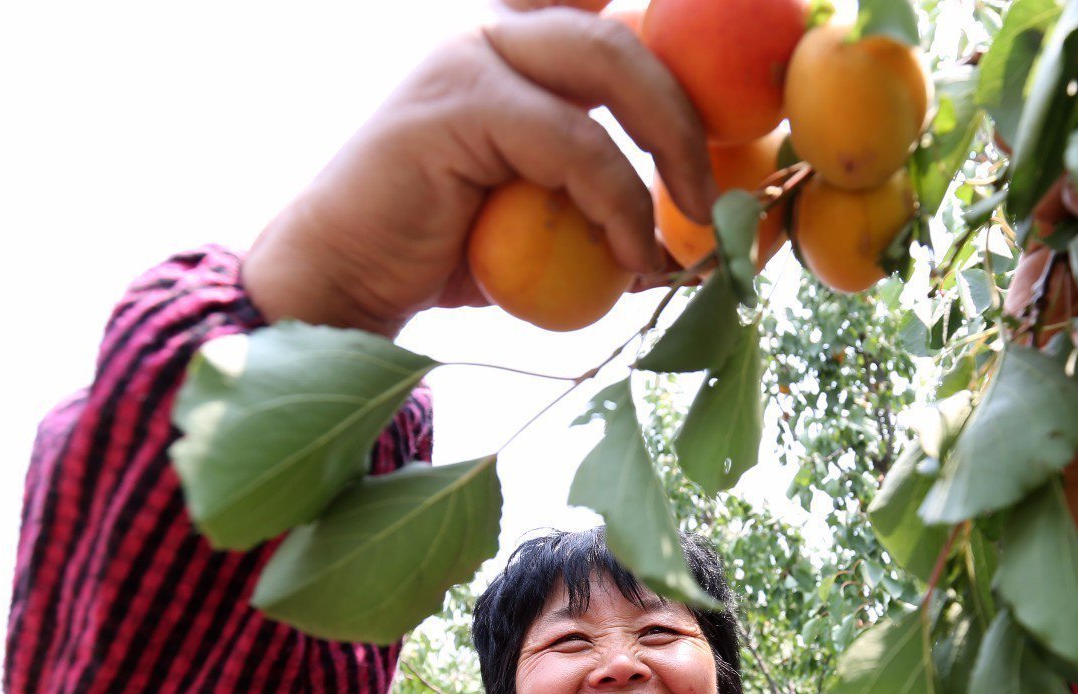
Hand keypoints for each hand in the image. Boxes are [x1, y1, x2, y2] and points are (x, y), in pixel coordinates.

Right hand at [243, 9, 715, 336]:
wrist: (342, 284)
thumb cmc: (441, 259)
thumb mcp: (540, 221)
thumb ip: (599, 202)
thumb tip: (692, 233)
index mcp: (514, 52)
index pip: (610, 24)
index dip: (672, 54)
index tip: (735, 118)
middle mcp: (493, 36)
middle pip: (625, 35)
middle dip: (691, 112)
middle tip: (722, 193)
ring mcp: (469, 59)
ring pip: (610, 68)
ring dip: (672, 145)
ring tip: (697, 220)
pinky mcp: (457, 105)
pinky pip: (574, 144)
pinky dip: (618, 201)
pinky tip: (633, 254)